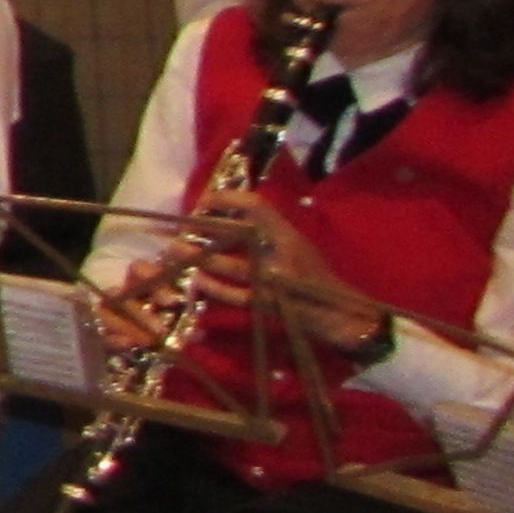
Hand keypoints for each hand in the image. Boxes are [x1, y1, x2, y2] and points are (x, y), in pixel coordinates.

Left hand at [190, 188, 386, 352]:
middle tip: (178, 226)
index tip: (204, 201)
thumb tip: (221, 214)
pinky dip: (210, 285)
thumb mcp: (295, 243)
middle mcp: (281, 253)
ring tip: (174, 250)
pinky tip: (194, 279)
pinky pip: (231, 294)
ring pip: (227, 265)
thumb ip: (266, 229)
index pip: (256, 206)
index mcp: (289, 234)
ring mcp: (273, 280)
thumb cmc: (314, 274)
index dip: (226, 199)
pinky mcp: (266, 304)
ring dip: (196, 257)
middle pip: (234, 233)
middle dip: (201, 228)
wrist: (339, 313)